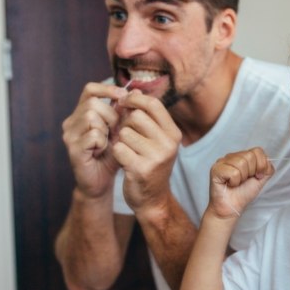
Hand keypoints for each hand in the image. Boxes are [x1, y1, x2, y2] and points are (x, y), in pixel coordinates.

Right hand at [62, 82, 128, 198]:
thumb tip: (137, 91)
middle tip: (116, 131)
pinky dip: (102, 142)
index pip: (90, 90)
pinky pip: (93, 135)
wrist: (102, 182)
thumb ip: (126, 112)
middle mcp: (72, 122)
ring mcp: (70, 135)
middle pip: (93, 103)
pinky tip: (102, 151)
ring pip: (91, 116)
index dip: (107, 89)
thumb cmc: (112, 155)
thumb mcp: (121, 131)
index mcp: (82, 114)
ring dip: (107, 129)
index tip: (123, 96)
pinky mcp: (72, 149)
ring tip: (109, 142)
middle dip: (111, 115)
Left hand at [111, 90, 181, 218]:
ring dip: (120, 140)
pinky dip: (116, 153)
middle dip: (125, 123)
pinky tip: (123, 161)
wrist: (152, 199)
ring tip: (127, 151)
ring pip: (125, 132)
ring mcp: (156, 157)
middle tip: (125, 135)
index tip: (124, 103)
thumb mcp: (156, 139)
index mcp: (174, 133)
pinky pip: (118, 148)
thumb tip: (133, 89)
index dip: (135, 99)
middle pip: (136, 116)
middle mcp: (169, 144)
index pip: (153, 104)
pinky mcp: (141, 169)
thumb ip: (146, 116)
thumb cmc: (150, 164)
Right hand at [208, 148, 274, 219]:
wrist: (232, 208)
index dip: (261, 165)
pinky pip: (233, 172)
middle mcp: (231, 156)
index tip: (256, 176)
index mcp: (242, 156)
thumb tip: (267, 161)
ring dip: (242, 178)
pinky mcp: (216, 169)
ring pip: (241, 163)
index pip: (257, 151)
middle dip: (251, 172)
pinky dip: (234, 182)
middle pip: (250, 156)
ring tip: (236, 183)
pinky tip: (229, 184)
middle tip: (244, 181)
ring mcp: (222, 161)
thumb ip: (267, 168)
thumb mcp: (260, 179)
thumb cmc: (243, 194)